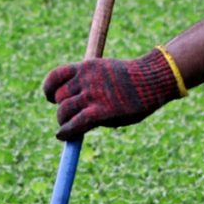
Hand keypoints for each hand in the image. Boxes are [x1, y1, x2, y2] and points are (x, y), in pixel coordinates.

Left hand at [42, 52, 182, 141]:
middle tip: (70, 117)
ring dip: (63, 122)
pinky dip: (66, 132)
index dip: (49, 89)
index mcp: (87, 67)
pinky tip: (63, 137)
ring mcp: (93, 95)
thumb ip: (92, 84)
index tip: (50, 98)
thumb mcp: (108, 74)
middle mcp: (86, 80)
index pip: (56, 76)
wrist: (153, 79)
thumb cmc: (134, 79)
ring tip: (70, 128)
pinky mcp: (100, 112)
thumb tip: (79, 105)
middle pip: (59, 97)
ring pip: (63, 111)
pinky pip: (75, 124)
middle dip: (62, 108)